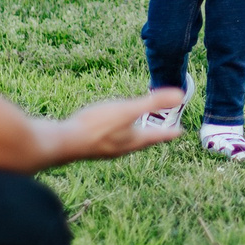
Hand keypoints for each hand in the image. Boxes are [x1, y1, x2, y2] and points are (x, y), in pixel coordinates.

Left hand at [0, 85, 181, 173]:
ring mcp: (88, 141)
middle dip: (138, 142)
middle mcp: (73, 150)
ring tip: (177, 115)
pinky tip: (174, 96)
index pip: (81, 147)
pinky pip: (131, 113)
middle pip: (115, 146)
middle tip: (163, 138)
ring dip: (152, 125)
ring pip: (128, 132)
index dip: (95, 143)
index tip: (108, 140)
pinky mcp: (95, 126)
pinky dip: (153, 104)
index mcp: (50, 149)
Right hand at [39, 90, 186, 163]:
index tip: (181, 131)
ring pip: (126, 143)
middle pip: (143, 141)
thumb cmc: (96, 126)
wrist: (64, 143)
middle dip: (154, 136)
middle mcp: (123, 148)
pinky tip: (109, 132)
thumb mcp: (127, 110)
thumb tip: (181, 95)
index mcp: (134, 139)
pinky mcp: (92, 147)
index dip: (170, 132)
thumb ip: (153, 103)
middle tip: (162, 133)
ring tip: (138, 132)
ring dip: (135, 137)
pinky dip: (117, 136)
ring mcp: (106, 149)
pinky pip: (111, 141)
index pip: (158, 136)